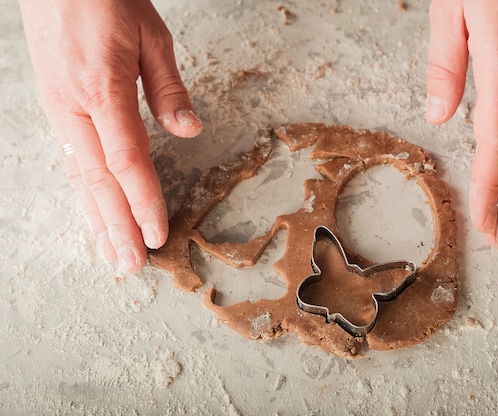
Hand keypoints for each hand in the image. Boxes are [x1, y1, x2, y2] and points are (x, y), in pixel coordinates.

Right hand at [19, 0, 202, 272]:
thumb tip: (188, 131)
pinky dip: (83, 193)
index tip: (158, 233)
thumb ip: (168, 88)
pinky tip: (92, 212)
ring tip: (111, 254)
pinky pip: (70, 160)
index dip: (143, 201)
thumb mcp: (149, 34)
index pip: (126, 161)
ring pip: (79, 177)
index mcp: (100, 89)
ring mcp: (57, 110)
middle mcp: (72, 107)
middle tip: (133, 265)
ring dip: (97, 219)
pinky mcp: (53, 107)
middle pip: (98, 181)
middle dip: (117, 226)